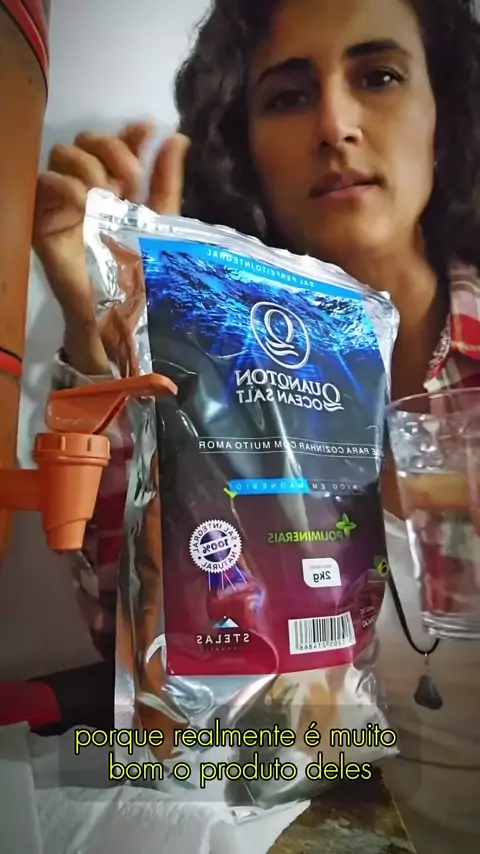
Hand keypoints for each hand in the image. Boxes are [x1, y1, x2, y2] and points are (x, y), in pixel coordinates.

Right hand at [33, 122, 189, 373]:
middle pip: (87, 140)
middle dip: (110, 147)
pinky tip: (85, 201)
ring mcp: (66, 202)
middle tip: (132, 175)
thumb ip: (167, 181)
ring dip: (88, 163)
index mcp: (120, 187)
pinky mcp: (44, 220)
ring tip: (109, 192)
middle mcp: (91, 188)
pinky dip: (65, 184)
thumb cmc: (141, 274)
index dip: (131, 133)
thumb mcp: (161, 224)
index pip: (118, 143)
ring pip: (63, 154)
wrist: (121, 316)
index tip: (149, 131)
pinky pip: (44, 183)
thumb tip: (177, 137)